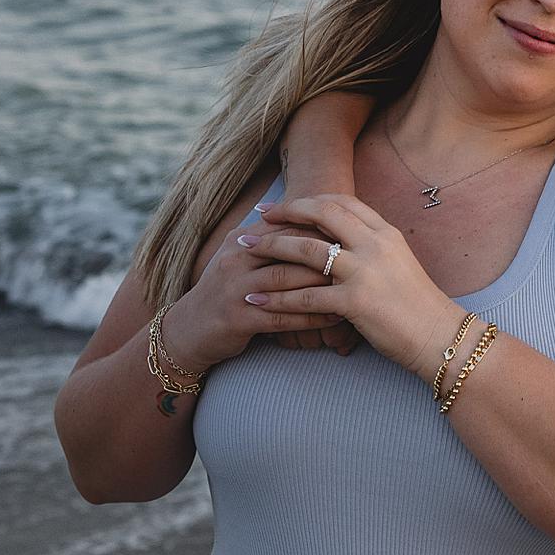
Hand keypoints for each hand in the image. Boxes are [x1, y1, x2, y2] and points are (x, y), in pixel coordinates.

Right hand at [159, 213, 343, 375]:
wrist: (189, 330)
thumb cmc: (228, 292)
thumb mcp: (243, 259)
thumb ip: (273, 242)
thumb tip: (318, 224)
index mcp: (241, 239)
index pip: (289, 225)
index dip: (324, 229)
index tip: (358, 235)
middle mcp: (236, 259)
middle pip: (291, 249)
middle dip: (330, 255)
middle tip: (365, 260)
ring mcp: (235, 288)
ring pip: (288, 281)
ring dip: (324, 286)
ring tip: (355, 288)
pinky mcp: (237, 318)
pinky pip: (282, 316)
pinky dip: (312, 316)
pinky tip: (336, 318)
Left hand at [241, 194, 460, 370]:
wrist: (439, 336)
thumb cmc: (419, 306)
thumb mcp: (398, 264)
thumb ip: (372, 249)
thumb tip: (344, 243)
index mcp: (385, 233)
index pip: (343, 202)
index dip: (310, 200)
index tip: (286, 203)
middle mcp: (375, 244)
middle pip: (322, 213)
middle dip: (286, 212)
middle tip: (260, 216)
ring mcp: (365, 271)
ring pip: (307, 249)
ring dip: (271, 246)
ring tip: (245, 249)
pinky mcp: (355, 301)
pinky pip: (305, 296)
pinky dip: (276, 297)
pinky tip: (256, 299)